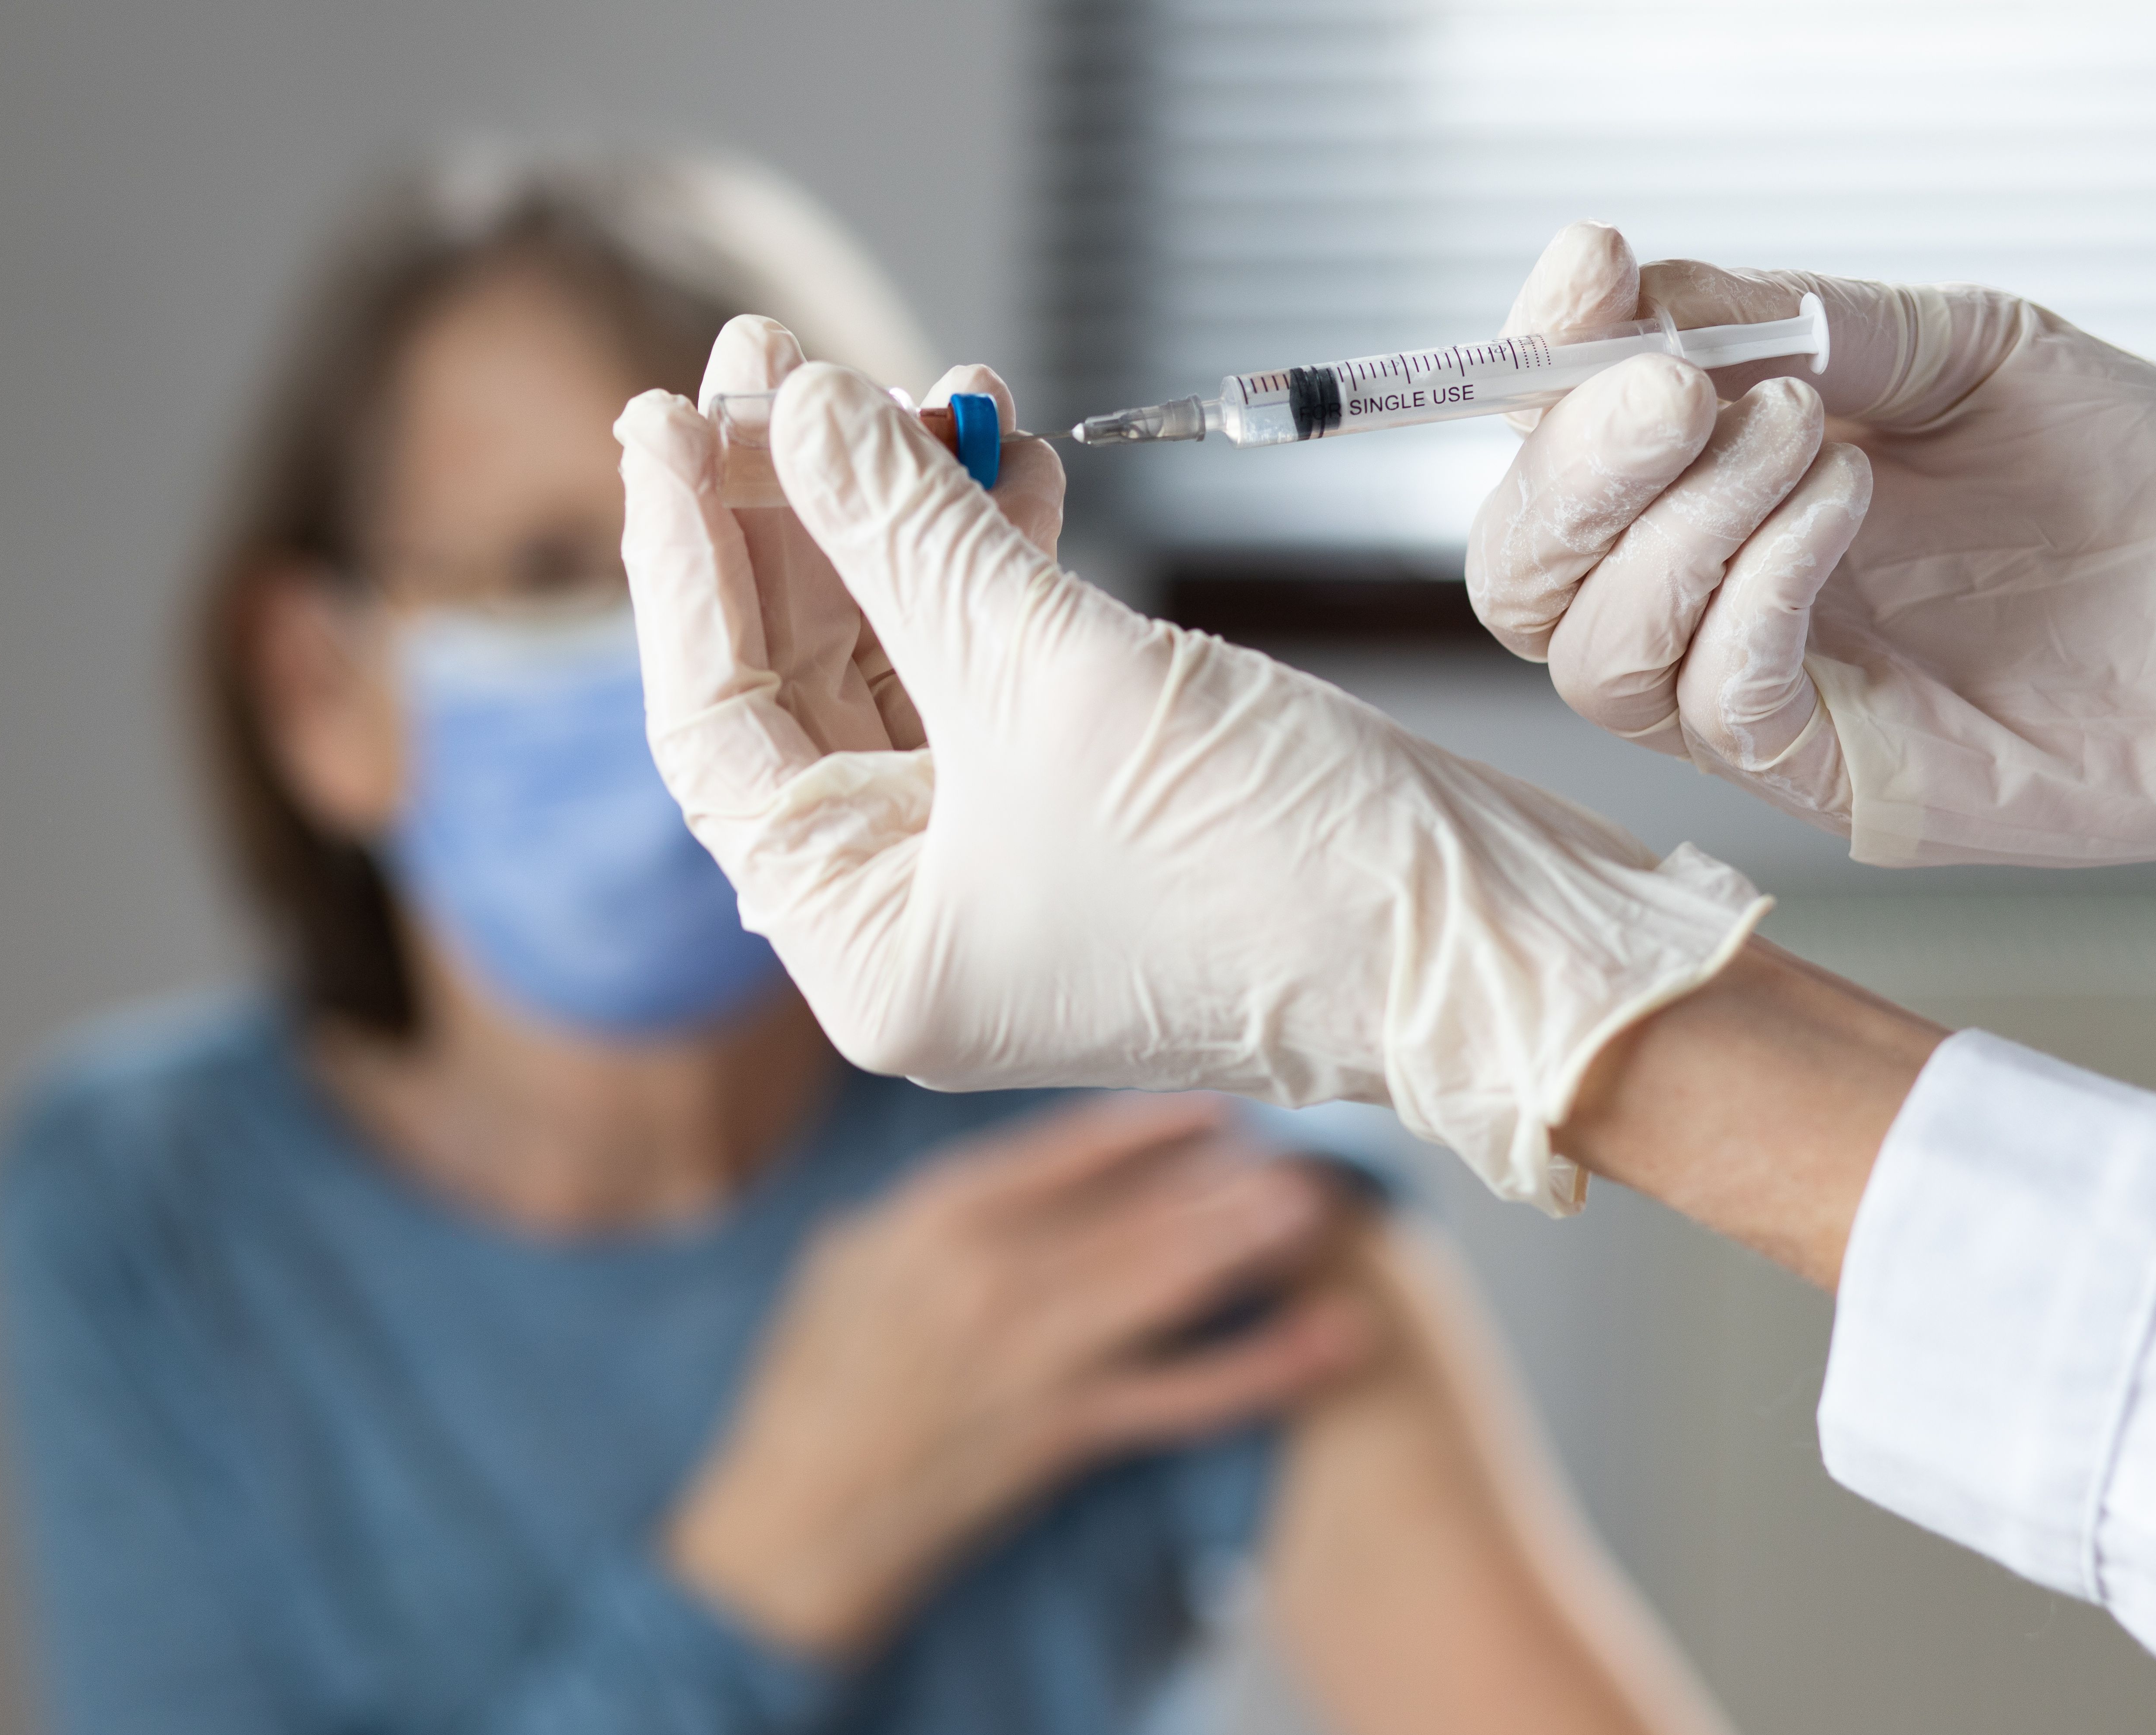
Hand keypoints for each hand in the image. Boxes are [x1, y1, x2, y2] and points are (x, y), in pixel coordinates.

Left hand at [617, 330, 1766, 1209]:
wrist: (1492, 939)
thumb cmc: (1280, 868)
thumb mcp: (1054, 675)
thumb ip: (906, 534)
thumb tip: (801, 407)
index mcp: (867, 953)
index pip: (711, 727)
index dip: (678, 558)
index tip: (663, 412)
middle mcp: (917, 921)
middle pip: (793, 684)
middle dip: (789, 515)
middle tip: (776, 360)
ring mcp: (1003, 866)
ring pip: (897, 662)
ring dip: (898, 517)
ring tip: (905, 383)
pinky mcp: (1087, 807)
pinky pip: (991, 670)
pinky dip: (988, 562)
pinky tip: (996, 456)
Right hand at [664, 1096, 1367, 1658]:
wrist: (791, 1521)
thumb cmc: (812, 1385)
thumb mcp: (851, 1261)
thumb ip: (935, 1207)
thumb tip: (1016, 1167)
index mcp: (932, 1219)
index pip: (1064, 1150)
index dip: (1148, 1126)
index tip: (1215, 1110)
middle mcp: (989, 1277)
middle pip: (1136, 1212)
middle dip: (1225, 1183)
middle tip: (1303, 1155)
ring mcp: (1030, 1357)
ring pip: (1168, 1286)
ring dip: (1250, 1245)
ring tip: (1320, 1211)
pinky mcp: (1061, 1434)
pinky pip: (1183, 1395)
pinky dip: (1263, 1367)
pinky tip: (1329, 1340)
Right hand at [1467, 222, 2155, 898]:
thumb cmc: (2135, 483)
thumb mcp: (1967, 351)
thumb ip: (1810, 325)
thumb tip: (1651, 295)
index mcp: (1710, 487)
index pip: (1547, 445)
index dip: (1539, 358)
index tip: (1592, 268)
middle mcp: (1702, 597)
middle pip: (1523, 568)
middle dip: (1571, 468)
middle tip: (1671, 390)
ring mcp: (1748, 696)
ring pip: (1588, 644)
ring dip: (1675, 523)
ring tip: (1806, 438)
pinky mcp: (1815, 777)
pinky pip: (1711, 699)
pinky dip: (1754, 587)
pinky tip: (1844, 507)